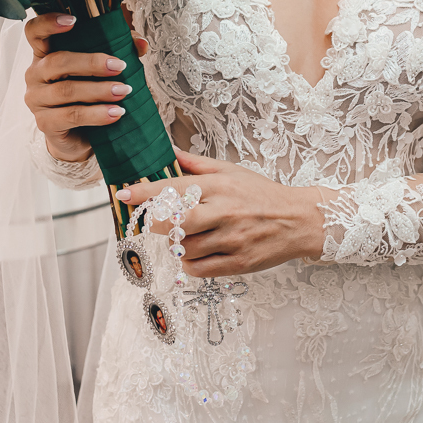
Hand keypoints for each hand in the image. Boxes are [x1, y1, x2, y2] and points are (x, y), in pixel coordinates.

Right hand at [24, 13, 146, 163]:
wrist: (78, 136)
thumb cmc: (88, 94)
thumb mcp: (102, 69)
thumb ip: (120, 49)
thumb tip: (141, 44)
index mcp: (44, 53)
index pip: (34, 31)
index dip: (49, 22)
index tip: (73, 20)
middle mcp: (35, 73)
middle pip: (57, 61)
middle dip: (92, 63)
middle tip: (120, 67)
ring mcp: (36, 99)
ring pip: (66, 91)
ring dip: (99, 91)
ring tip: (124, 91)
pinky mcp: (45, 123)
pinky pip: (71, 116)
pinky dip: (96, 114)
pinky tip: (116, 113)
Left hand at [118, 147, 325, 275]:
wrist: (299, 221)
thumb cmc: (262, 195)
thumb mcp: (232, 171)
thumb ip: (198, 165)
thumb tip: (170, 153)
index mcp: (220, 186)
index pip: (175, 188)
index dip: (145, 192)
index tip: (123, 194)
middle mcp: (224, 212)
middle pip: (175, 221)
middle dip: (155, 222)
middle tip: (152, 221)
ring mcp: (231, 240)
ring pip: (184, 248)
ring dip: (174, 244)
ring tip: (183, 236)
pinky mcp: (238, 263)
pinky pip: (198, 269)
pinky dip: (189, 263)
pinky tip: (194, 252)